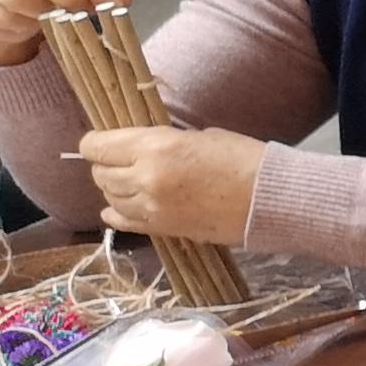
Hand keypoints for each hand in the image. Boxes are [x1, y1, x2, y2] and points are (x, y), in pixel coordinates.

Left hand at [79, 125, 265, 245]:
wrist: (271, 199)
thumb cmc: (244, 158)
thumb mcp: (198, 136)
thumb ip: (161, 143)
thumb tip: (138, 149)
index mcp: (155, 147)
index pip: (97, 146)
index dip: (94, 142)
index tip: (101, 141)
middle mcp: (145, 178)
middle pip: (100, 173)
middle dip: (106, 165)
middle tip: (120, 161)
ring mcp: (151, 207)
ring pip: (110, 197)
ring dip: (115, 188)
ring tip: (130, 181)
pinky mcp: (162, 229)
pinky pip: (123, 221)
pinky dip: (116, 213)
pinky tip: (118, 208)